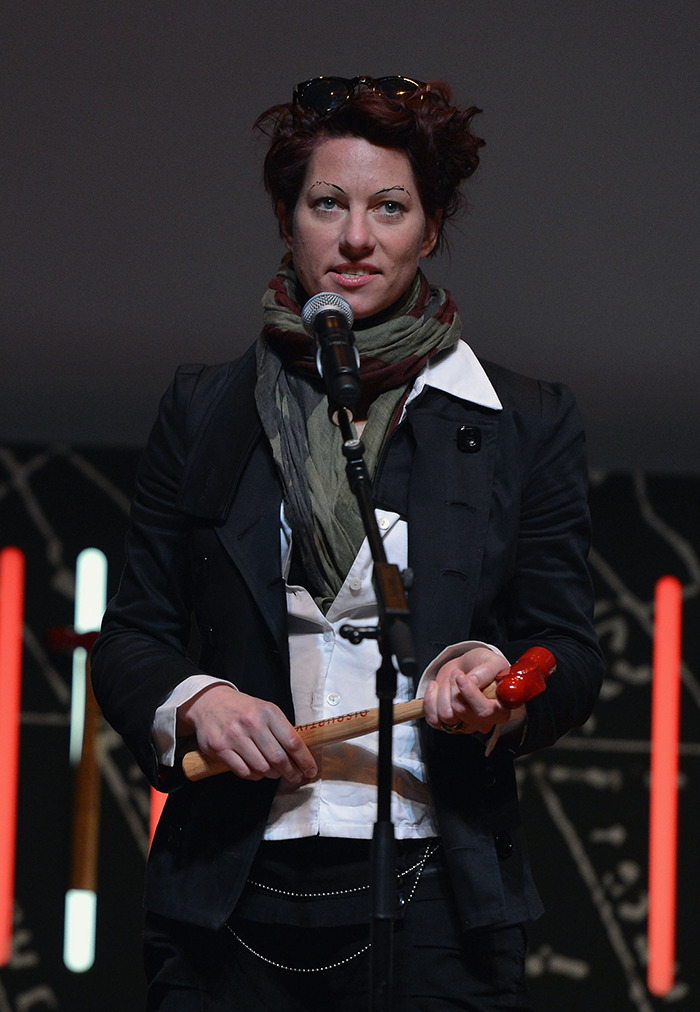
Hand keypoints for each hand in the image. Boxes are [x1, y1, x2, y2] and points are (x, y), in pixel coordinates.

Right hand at [177, 684, 317, 784]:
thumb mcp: (265, 710)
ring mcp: (234, 736)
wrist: (210, 702)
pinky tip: (256, 770)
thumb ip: (282, 730)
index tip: (310, 770)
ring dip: (271, 774)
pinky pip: (244, 772)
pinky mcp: (220, 748)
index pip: (293, 741)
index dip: (304, 760)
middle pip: (278, 758)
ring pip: (262, 767)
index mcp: (268, 711)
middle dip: (290, 772)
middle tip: (295, 777)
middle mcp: (252, 722)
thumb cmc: (243, 709)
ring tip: (274, 772)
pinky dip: (254, 775)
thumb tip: (300, 756)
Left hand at [422, 646, 511, 735]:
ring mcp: (464, 725)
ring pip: (445, 715)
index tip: (461, 677)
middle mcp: (483, 722)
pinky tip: (436, 687)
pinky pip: (432, 718)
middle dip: (454, 686)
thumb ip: (486, 671)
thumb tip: (472, 681)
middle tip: (457, 673)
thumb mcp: (492, 662)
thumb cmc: (483, 666)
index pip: (485, 711)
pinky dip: (430, 699)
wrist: (466, 668)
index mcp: (500, 710)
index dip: (471, 695)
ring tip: (451, 679)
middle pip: (461, 711)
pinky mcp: (446, 724)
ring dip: (443, 691)